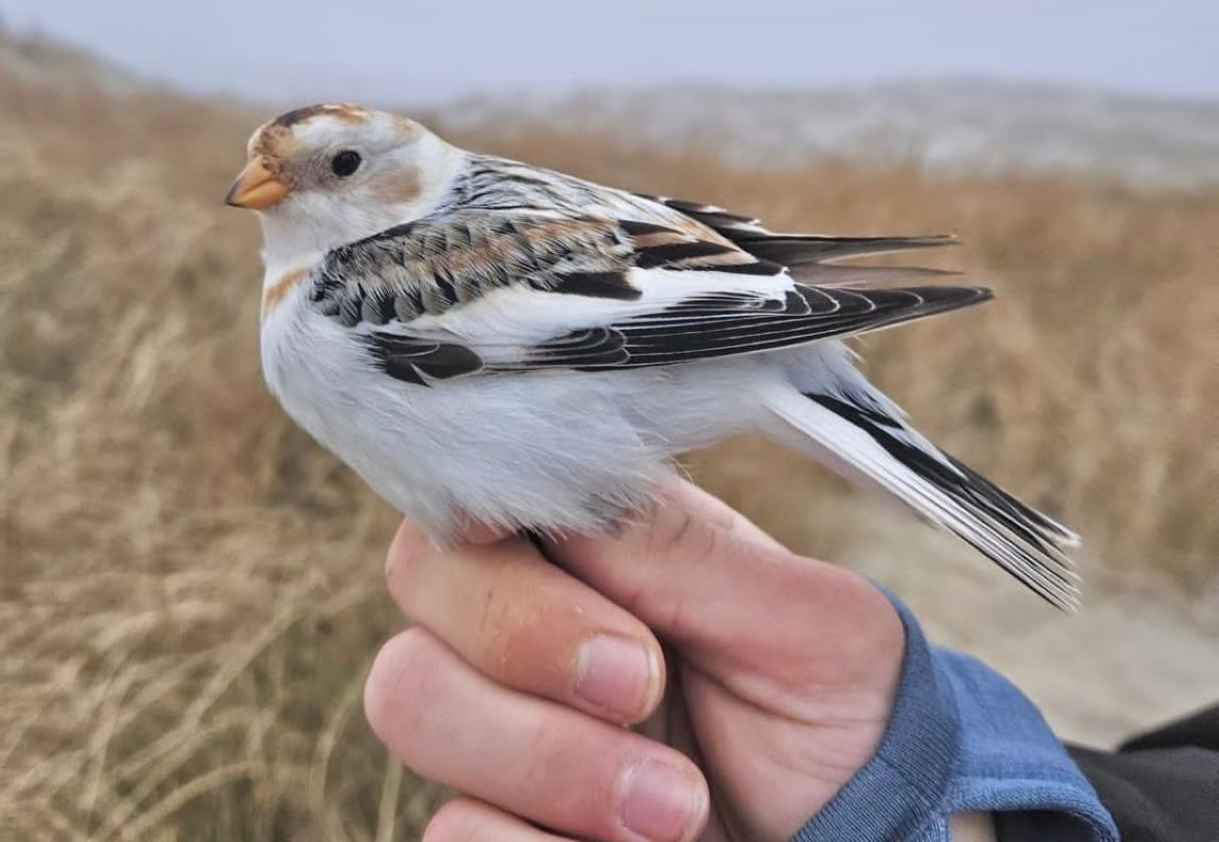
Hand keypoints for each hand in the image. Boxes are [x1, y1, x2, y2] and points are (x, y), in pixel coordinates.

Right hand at [365, 479, 905, 840]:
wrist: (867, 833)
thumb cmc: (837, 711)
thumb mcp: (797, 617)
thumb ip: (677, 546)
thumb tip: (565, 473)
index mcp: (593, 549)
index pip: (477, 491)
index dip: (484, 511)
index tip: (541, 549)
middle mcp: (526, 624)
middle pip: (422, 584)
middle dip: (527, 635)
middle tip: (642, 685)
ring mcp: (502, 727)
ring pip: (412, 698)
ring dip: (546, 758)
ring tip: (678, 807)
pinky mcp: (501, 824)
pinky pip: (454, 828)